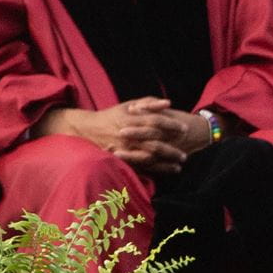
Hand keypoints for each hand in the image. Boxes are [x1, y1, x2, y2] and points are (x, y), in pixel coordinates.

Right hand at [41, 98, 195, 173]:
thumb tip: (168, 103)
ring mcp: (125, 149)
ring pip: (150, 156)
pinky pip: (141, 166)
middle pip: (155, 142)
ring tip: (180, 163)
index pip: (156, 121)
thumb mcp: (128, 105)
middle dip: (172, 148)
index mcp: (131, 119)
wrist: (86, 130)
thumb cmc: (111, 116)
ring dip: (167, 161)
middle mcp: (129, 135)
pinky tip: (168, 170)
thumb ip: (148, 103)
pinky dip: (156, 169)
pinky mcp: (122, 159)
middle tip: (185, 152)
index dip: (172, 125)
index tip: (185, 129)